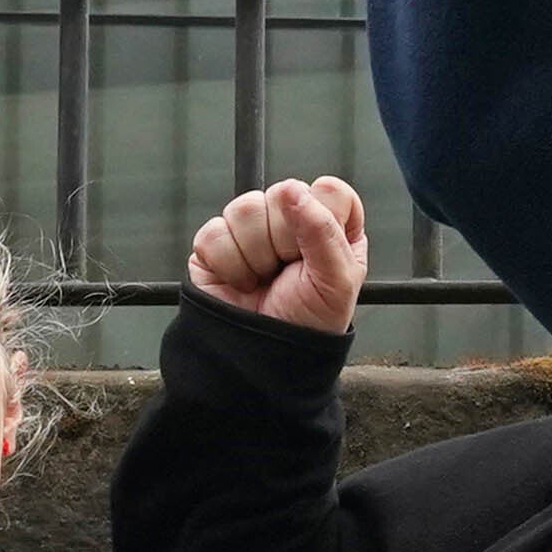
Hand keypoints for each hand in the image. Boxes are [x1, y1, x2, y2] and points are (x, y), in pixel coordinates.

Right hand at [188, 178, 370, 335]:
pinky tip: (241, 281)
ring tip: (263, 279)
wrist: (261, 361)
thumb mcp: (336, 282)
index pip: (329, 190)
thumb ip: (324, 230)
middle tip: (288, 272)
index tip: (318, 251)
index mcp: (331, 227)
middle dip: (286, 241)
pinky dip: (229, 264)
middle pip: (283, 193)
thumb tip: (293, 191)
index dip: (322, 216)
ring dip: (256, 254)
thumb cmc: (307, 324)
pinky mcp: (216, 244)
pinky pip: (215, 232)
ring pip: (245, 208)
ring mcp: (251, 230)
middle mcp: (292, 222)